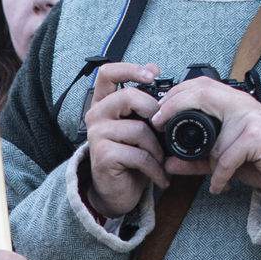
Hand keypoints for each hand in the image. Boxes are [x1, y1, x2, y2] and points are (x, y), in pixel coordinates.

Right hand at [82, 57, 167, 216]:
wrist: (116, 191)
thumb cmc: (129, 157)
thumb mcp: (139, 123)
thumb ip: (143, 98)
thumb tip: (154, 68)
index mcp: (105, 103)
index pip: (108, 73)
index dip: (130, 69)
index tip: (152, 75)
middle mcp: (96, 116)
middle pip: (127, 96)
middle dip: (154, 112)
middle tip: (163, 130)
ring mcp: (97, 135)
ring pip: (138, 129)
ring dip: (157, 149)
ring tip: (161, 161)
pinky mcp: (103, 155)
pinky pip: (138, 155)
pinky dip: (155, 168)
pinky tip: (160, 176)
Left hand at [152, 76, 260, 197]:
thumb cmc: (257, 158)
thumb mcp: (221, 158)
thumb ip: (195, 159)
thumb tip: (168, 164)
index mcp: (232, 102)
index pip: (201, 85)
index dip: (177, 93)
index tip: (158, 112)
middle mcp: (241, 104)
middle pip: (203, 93)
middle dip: (176, 106)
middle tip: (159, 125)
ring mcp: (250, 118)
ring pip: (214, 136)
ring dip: (211, 160)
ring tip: (216, 172)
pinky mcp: (256, 137)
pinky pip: (227, 158)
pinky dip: (220, 175)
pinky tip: (221, 185)